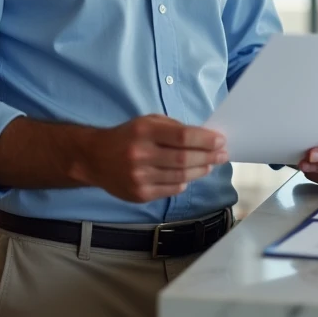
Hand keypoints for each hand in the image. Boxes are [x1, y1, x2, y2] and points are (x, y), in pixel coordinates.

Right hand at [78, 115, 227, 202]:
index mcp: (144, 132)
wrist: (94, 158)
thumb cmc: (127, 136)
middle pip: (183, 159)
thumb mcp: (147, 122)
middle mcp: (140, 154)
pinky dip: (184, 183)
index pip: (182, 137)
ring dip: (200, 171)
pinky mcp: (139, 194)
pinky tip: (190, 177)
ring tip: (210, 165)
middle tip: (222, 154)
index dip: (205, 140)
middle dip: (208, 156)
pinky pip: (170, 190)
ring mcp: (139, 177)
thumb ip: (174, 128)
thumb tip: (205, 138)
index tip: (221, 140)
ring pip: (180, 177)